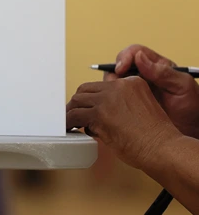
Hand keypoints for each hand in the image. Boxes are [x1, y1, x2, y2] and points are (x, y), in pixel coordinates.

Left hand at [67, 76, 181, 169]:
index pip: (102, 86)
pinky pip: (75, 116)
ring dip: (72, 112)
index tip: (89, 107)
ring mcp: (108, 99)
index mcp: (132, 82)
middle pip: (86, 90)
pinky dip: (68, 122)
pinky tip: (68, 128)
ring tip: (70, 122)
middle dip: (79, 103)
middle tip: (75, 114)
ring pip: (78, 101)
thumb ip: (120, 105)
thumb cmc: (154, 137)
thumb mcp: (141, 108)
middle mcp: (119, 86)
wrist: (163, 149)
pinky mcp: (99, 114)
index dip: (93, 98)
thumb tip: (96, 113)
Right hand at [108, 44, 198, 138]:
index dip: (125, 57)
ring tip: (114, 96)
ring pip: (114, 80)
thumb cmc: (192, 109)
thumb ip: (163, 72)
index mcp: (157, 66)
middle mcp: (143, 75)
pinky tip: (114, 105)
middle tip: (114, 84)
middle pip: (120, 64)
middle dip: (114, 71)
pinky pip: (114, 96)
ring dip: (110, 85)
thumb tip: (140, 57)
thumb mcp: (182, 87)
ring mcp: (135, 89)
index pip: (135, 52)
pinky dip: (110, 98)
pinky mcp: (129, 103)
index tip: (121, 68)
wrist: (191, 132)